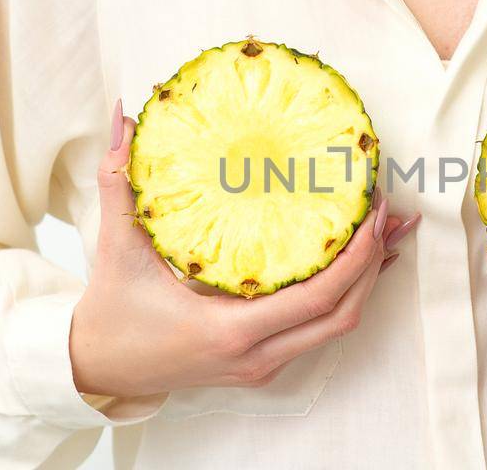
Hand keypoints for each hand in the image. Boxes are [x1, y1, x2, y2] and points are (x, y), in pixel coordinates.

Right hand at [70, 100, 418, 397]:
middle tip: (389, 210)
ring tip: (389, 230)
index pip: (319, 297)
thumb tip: (124, 118)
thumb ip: (119, 182)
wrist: (97, 369)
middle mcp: (257, 354)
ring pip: (338, 326)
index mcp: (230, 329)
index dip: (358, 255)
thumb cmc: (110, 314)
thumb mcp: (115, 248)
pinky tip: (361, 261)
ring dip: (368, 279)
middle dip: (375, 262)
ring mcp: (263, 364)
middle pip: (345, 314)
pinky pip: (319, 330)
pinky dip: (345, 294)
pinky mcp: (263, 363)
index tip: (372, 208)